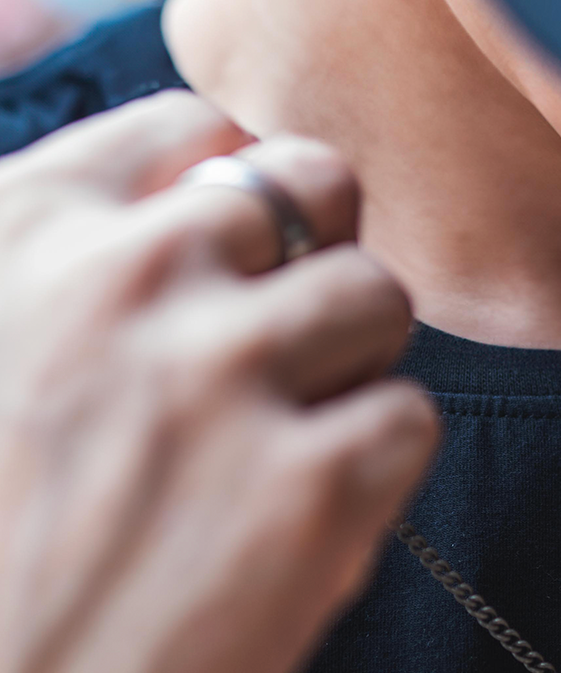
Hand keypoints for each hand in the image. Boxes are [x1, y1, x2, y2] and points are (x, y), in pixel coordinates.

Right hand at [0, 90, 436, 672]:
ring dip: (349, 372)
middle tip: (278, 362)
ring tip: (278, 463)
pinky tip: (297, 540)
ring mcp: (223, 375)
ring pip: (378, 299)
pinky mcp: (315, 488)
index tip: (228, 269)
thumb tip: (193, 213)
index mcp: (16, 235)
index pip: (188, 132)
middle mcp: (124, 278)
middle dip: (312, 266)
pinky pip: (409, 422)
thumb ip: (58, 285)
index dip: (233, 201)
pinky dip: (373, 478)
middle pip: (312, 188)